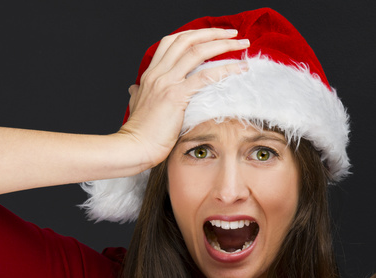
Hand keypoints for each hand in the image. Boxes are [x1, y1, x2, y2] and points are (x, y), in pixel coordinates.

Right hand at [116, 28, 249, 170]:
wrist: (134, 147)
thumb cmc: (140, 133)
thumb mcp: (136, 106)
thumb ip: (138, 93)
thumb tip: (133, 88)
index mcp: (151, 74)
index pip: (172, 42)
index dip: (194, 34)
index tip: (212, 35)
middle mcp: (158, 73)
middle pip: (187, 40)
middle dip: (212, 33)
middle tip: (233, 33)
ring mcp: (166, 83)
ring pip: (197, 52)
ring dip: (223, 44)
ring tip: (242, 43)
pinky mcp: (176, 96)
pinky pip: (205, 76)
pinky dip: (225, 69)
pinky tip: (240, 68)